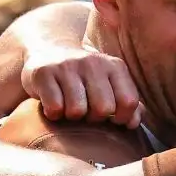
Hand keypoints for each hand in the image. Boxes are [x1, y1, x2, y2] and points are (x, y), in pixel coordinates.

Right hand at [24, 40, 143, 125]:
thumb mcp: (110, 84)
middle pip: (103, 109)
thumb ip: (127, 103)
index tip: (112, 118)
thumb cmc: (85, 79)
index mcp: (115, 66)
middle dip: (95, 119)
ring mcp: (67, 65)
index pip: (129, 101)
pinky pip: (55, 108)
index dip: (122, 118)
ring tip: (69, 106)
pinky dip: (54, 114)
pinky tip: (54, 104)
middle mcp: (93, 62)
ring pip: (77, 111)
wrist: (49, 51)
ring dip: (73, 117)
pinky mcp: (44, 72)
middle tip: (87, 112)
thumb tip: (132, 124)